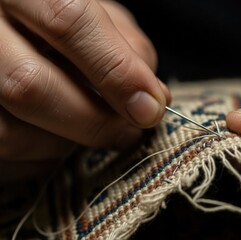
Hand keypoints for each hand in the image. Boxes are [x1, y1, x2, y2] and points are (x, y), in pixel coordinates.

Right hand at [0, 0, 169, 161]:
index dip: (116, 71)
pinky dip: (38, 160)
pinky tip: (55, 139)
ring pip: (10, 132)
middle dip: (95, 122)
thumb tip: (150, 96)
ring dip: (65, 145)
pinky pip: (2, 159)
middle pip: (29, 85)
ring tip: (89, 131)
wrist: (10, 29)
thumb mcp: (93, 11)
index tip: (150, 108)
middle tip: (129, 132)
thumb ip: (123, 44)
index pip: (68, 22)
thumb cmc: (56, 19)